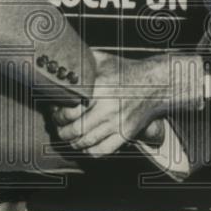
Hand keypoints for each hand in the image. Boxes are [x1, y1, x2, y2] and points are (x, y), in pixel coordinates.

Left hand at [50, 51, 201, 156]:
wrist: (155, 84)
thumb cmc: (127, 71)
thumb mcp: (104, 59)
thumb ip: (84, 61)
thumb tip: (63, 59)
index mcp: (100, 87)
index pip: (70, 107)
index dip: (58, 113)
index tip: (55, 110)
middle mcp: (108, 106)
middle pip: (75, 128)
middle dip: (61, 130)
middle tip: (58, 125)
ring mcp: (117, 122)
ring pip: (86, 142)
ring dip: (72, 142)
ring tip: (68, 136)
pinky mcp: (125, 133)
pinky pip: (102, 151)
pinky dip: (89, 151)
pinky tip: (85, 145)